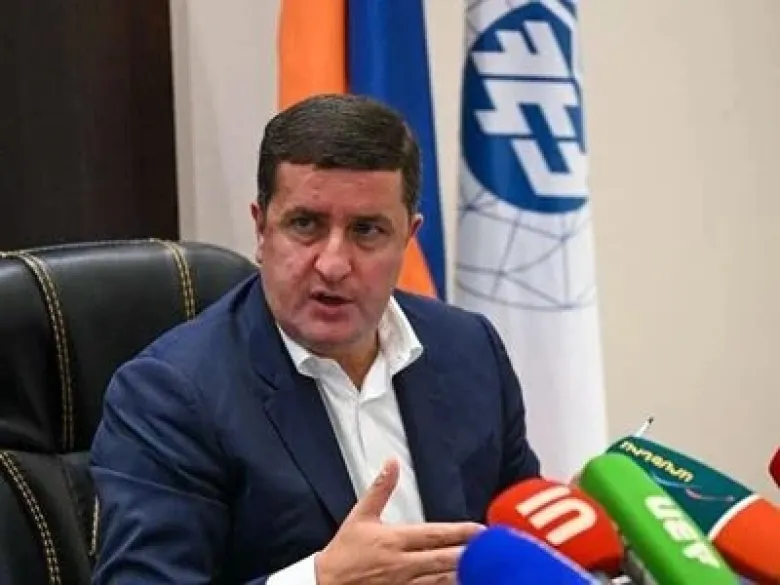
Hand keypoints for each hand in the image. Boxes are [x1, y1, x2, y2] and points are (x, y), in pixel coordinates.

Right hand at [315, 459, 482, 584]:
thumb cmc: (344, 552)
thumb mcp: (360, 516)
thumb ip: (380, 489)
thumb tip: (392, 462)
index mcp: (395, 540)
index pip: (435, 535)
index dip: (460, 532)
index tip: (481, 529)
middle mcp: (403, 564)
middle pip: (444, 559)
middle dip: (470, 554)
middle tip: (494, 549)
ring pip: (441, 581)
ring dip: (463, 574)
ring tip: (487, 569)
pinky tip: (463, 583)